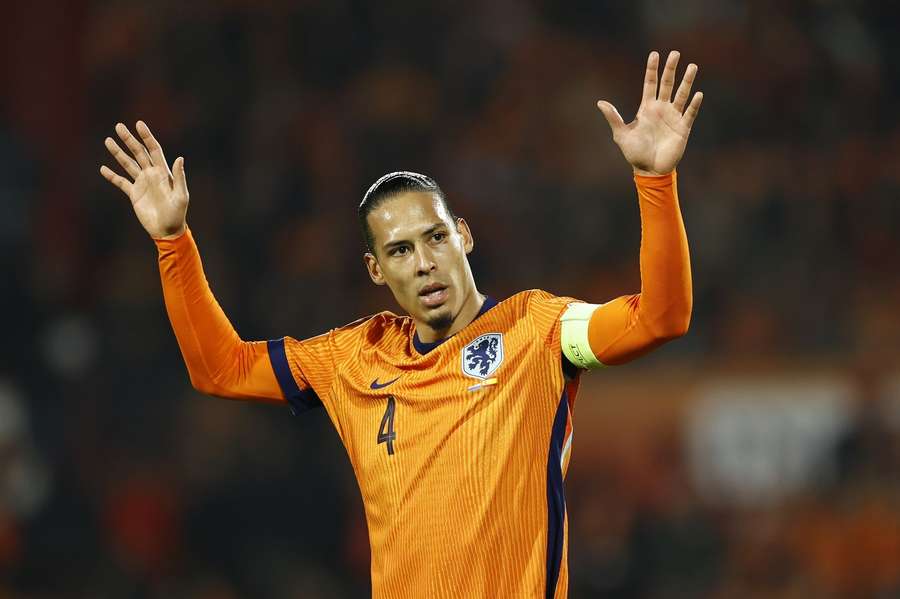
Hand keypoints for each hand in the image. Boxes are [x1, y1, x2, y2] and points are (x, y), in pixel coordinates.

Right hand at [100, 121, 188, 238]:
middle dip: (129, 139)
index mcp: (163, 172)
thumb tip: (180, 158)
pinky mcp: (134, 194)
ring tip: (108, 140)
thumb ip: (179, 177)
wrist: (167, 230)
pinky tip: (103, 169)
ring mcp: (142, 183)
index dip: (147, 137)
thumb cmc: (178, 214)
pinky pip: (121, 182)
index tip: (138, 124)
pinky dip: (112, 176)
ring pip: (128, 164)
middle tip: (118, 126)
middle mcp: (152, 174)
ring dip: (118, 153)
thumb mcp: (181, 195)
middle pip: (138, 153)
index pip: (154, 150)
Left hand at [597, 50, 702, 175]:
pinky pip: (690, 113)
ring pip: (681, 95)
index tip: (654, 54)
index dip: (652, 69)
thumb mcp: (621, 134)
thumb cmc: (634, 153)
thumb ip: (613, 118)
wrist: (649, 170)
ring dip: (687, 81)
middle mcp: (661, 109)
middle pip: (667, 84)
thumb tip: (600, 102)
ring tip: (692, 66)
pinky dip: (694, 104)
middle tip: (675, 53)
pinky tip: (698, 94)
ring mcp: (673, 117)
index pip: (650, 84)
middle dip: (671, 69)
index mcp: (647, 108)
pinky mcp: (683, 128)